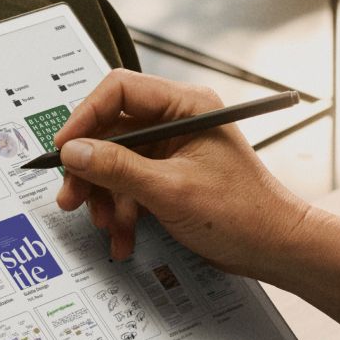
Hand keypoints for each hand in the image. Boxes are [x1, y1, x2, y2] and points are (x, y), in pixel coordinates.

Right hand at [53, 69, 311, 278]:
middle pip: (112, 131)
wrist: (275, 248)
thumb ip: (117, 168)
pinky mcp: (170, 178)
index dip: (86, 117)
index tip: (65, 148)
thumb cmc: (245, 214)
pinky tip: (123, 236)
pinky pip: (130, 186)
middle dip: (90, 169)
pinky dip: (122, 212)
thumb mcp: (171, 190)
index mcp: (186, 106)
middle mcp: (178, 122)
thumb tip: (74, 152)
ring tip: (105, 225)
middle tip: (72, 197)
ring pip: (116, 164)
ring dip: (105, 198)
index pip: (119, 90)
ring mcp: (173, 151)